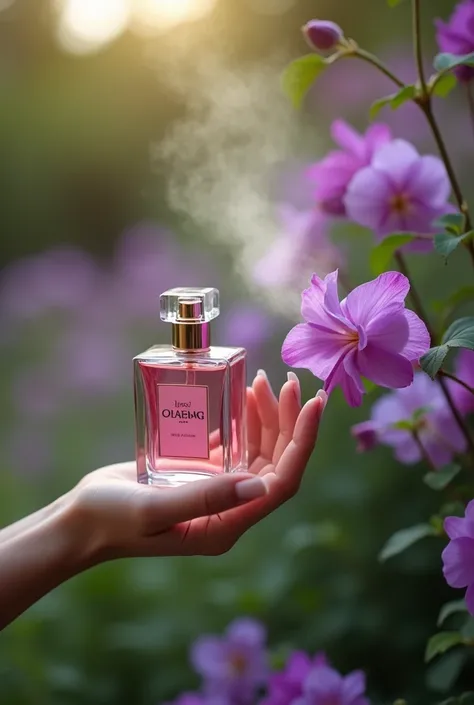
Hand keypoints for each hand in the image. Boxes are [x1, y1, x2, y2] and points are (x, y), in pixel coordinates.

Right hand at [71, 371, 326, 562]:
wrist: (80, 521)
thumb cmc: (112, 519)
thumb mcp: (155, 508)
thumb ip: (206, 497)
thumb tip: (261, 483)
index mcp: (227, 524)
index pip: (282, 481)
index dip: (302, 442)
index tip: (314, 403)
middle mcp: (229, 508)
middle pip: (275, 461)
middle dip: (288, 421)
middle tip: (289, 381)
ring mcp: (216, 490)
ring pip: (257, 450)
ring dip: (267, 417)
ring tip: (264, 381)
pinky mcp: (200, 474)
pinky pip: (233, 445)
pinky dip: (243, 420)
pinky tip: (243, 396)